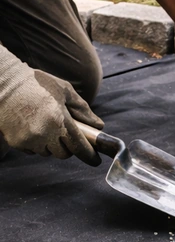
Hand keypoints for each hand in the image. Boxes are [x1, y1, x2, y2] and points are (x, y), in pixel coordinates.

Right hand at [0, 49, 103, 164]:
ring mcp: (29, 139)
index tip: (95, 159)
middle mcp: (44, 133)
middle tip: (64, 133)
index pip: (80, 147)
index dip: (90, 156)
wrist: (3, 82)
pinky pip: (32, 150)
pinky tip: (32, 126)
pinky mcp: (16, 142)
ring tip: (45, 126)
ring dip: (50, 145)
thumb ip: (83, 110)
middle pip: (64, 154)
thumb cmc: (35, 83)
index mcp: (59, 120)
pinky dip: (35, 143)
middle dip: (67, 146)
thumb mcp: (64, 91)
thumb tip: (98, 126)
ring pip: (47, 153)